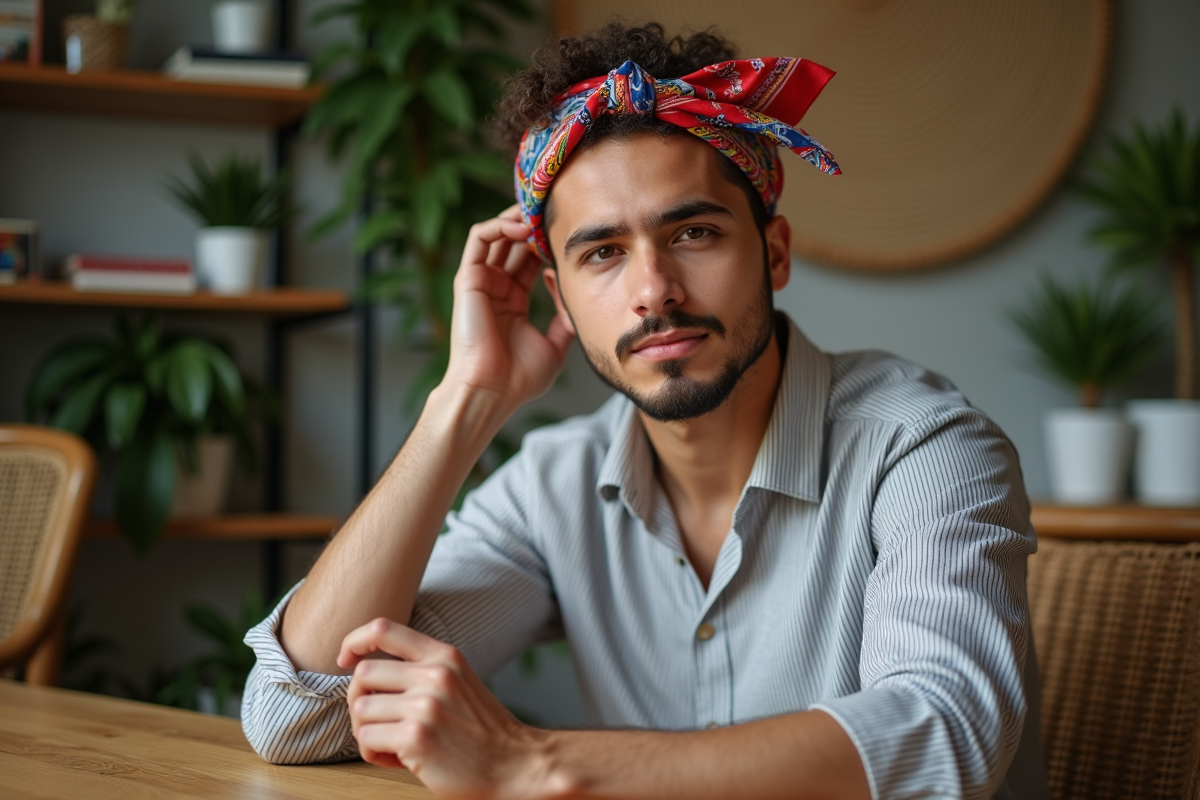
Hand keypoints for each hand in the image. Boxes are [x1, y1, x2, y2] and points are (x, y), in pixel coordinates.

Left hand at [339, 619, 550, 799]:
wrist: (516, 764)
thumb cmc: (481, 730)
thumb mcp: (458, 681)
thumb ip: (420, 669)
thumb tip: (363, 674)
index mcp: (444, 656)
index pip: (383, 628)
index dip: (354, 641)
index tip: (346, 660)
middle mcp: (435, 674)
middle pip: (363, 674)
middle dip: (360, 700)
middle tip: (378, 722)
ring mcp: (425, 705)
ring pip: (360, 709)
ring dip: (367, 732)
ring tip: (394, 744)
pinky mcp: (416, 737)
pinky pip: (367, 739)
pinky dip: (375, 753)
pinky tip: (401, 759)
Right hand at [442, 205, 573, 409]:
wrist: (492, 392)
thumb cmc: (519, 379)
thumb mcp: (555, 345)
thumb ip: (564, 317)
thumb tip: (571, 290)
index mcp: (513, 301)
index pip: (529, 259)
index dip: (548, 244)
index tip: (569, 239)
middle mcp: (496, 288)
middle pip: (514, 242)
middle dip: (535, 225)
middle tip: (556, 216)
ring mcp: (481, 282)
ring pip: (497, 233)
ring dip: (519, 218)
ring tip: (540, 215)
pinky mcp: (468, 278)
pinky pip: (480, 237)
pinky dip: (500, 224)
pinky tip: (523, 226)